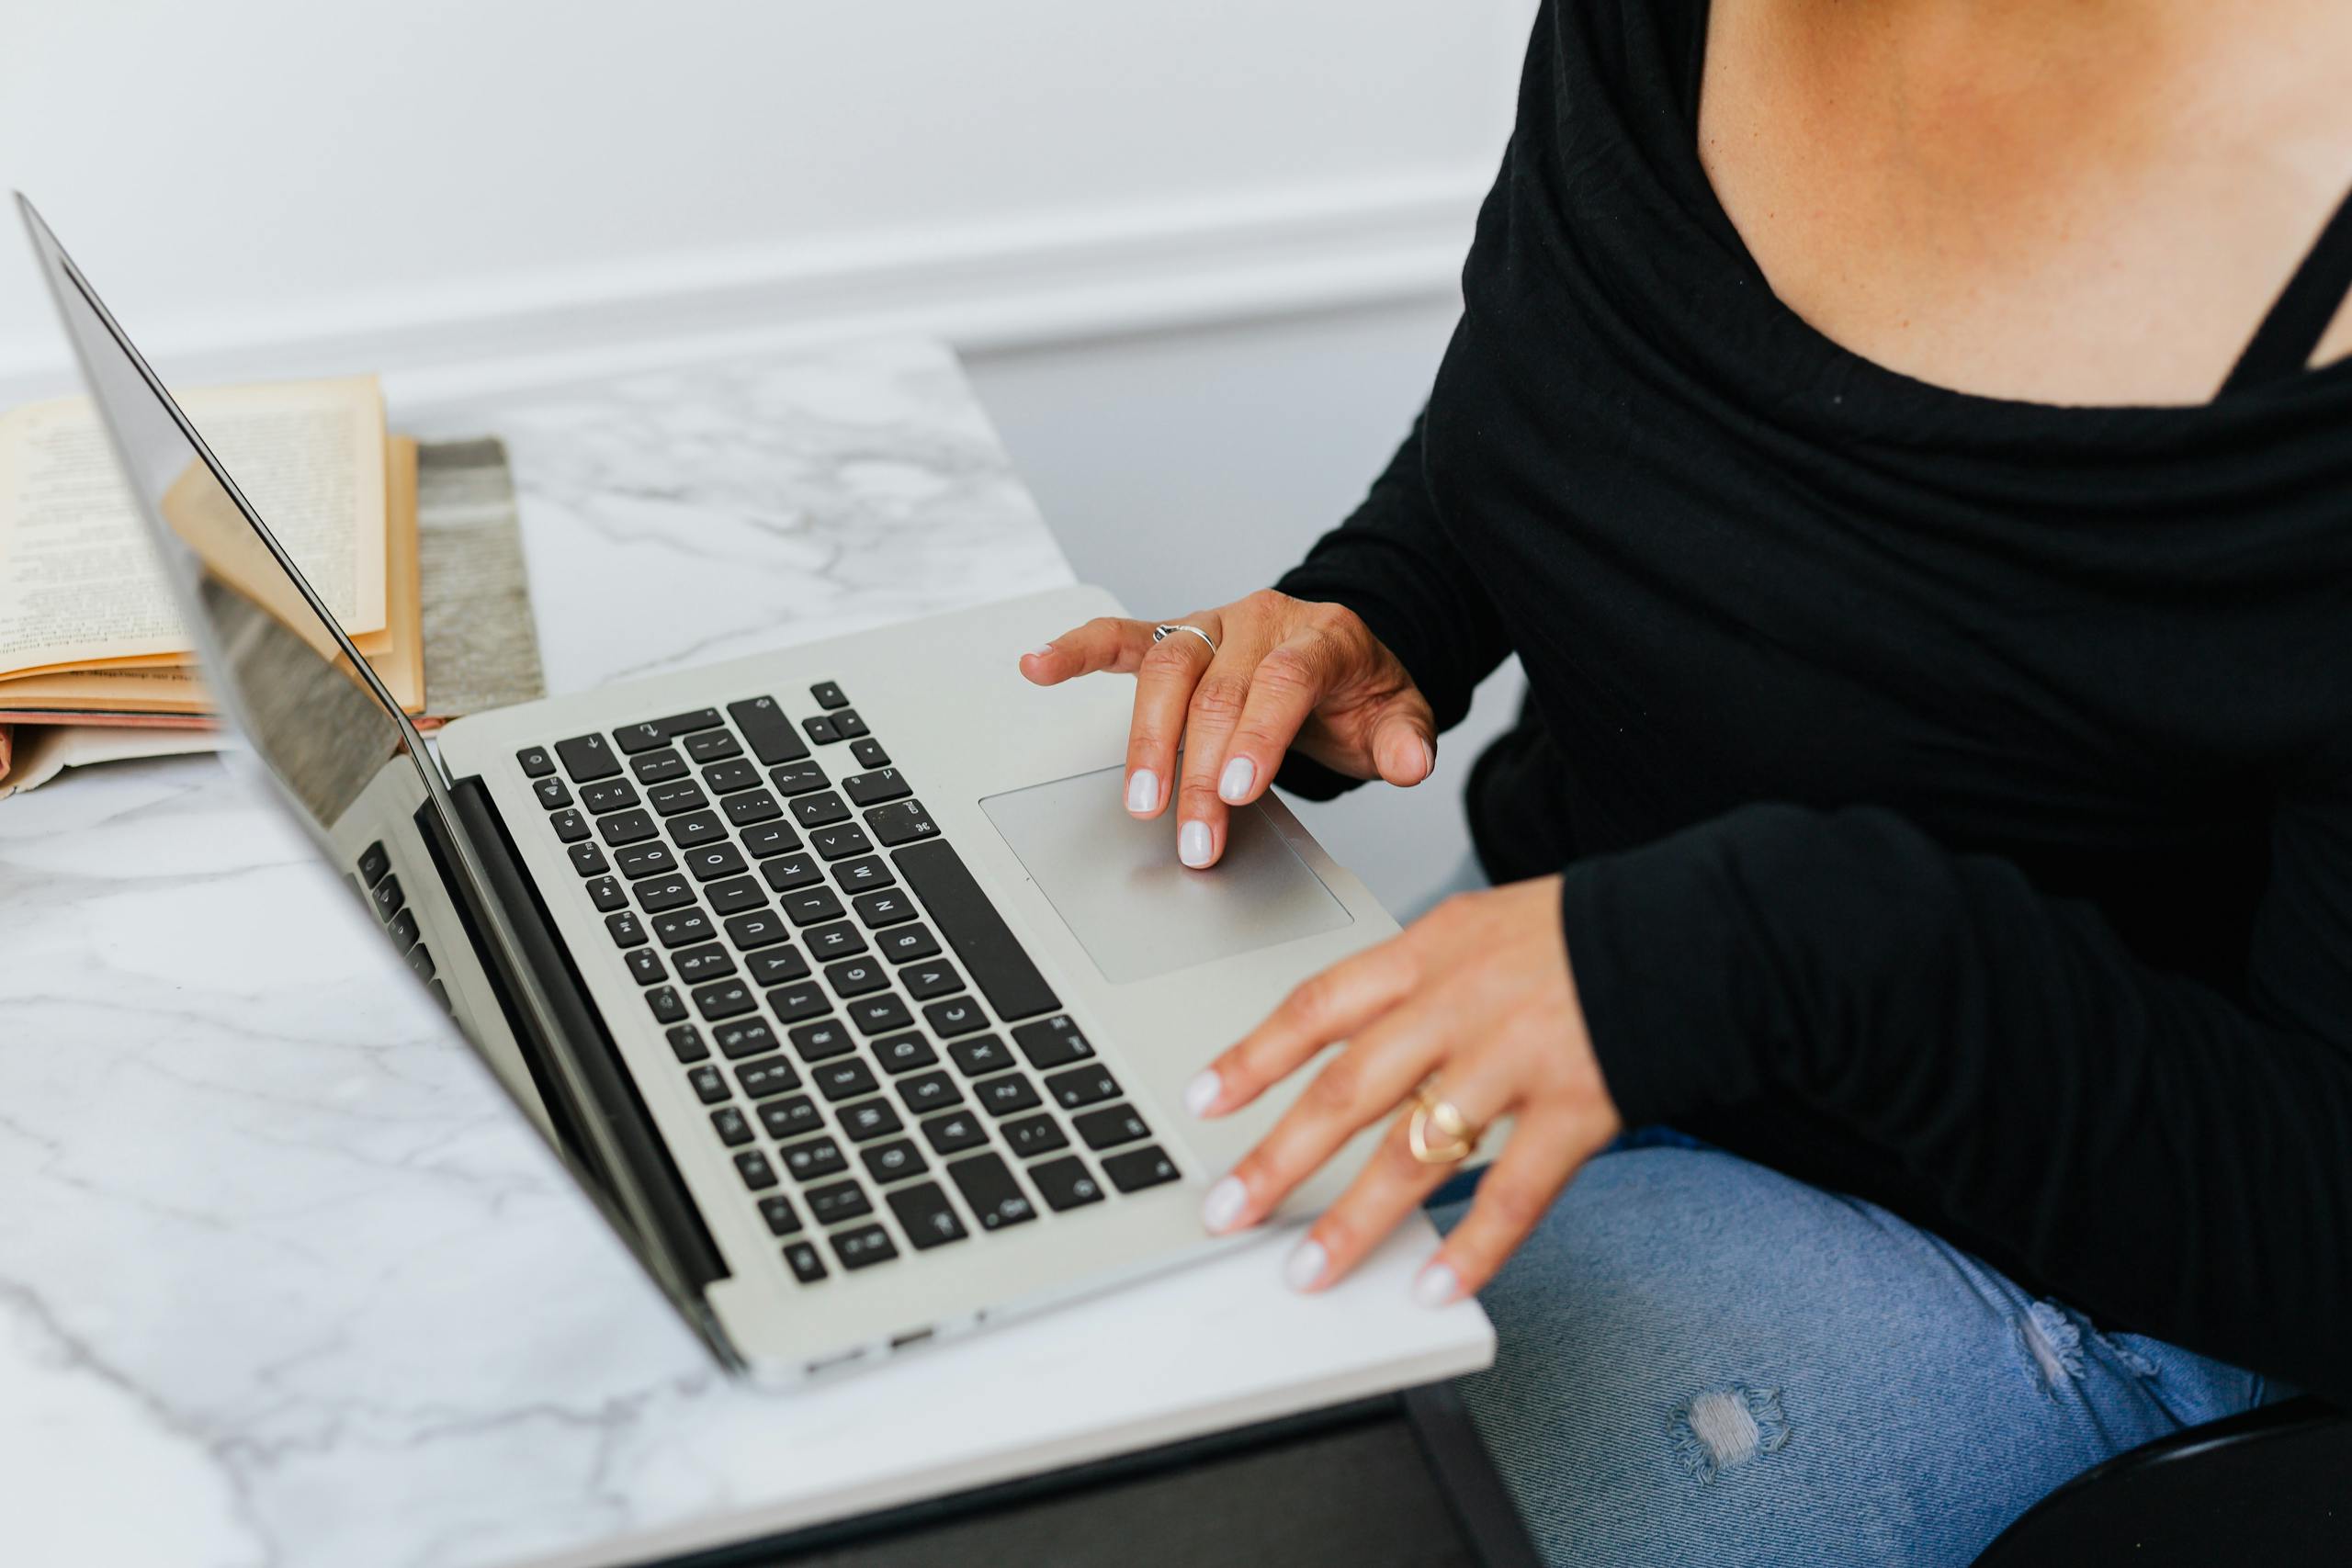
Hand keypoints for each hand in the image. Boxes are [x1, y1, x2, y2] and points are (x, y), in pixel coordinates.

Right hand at [1019, 590, 1434, 867]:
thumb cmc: (1360, 696)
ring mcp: (1213, 626)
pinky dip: (1077, 650)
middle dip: (1201, 771)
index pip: (1282, 680)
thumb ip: (1406, 741)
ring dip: (1147, 741)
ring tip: (1142, 803)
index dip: (1256, 735)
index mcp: (1322, 635)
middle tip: (1194, 837)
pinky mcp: (1175, 638)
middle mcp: (1261, 621)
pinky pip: (1121, 638)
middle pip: (1219, 690)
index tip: (1236, 791)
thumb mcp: (1399, 719)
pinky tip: (1038, 666)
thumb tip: (1410, 763)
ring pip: (1167, 672)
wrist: (1342, 663)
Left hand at [1186, 876, 1620, 1303]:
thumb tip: (1352, 1036)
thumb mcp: (1481, 928)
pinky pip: (1512, 1192)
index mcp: (1430, 953)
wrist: (1695, 931)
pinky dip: (1470, 1246)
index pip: (1319, 1005)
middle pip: (1348, 1089)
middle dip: (1278, 1158)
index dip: (1255, 1055)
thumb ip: (1419, 982)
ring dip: (1353, 1219)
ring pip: (1415, 1151)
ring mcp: (1517, 1058)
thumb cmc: (1580, 935)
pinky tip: (1432, 1285)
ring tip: (1307, 1271)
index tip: (1203, 1100)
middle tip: (1227, 1210)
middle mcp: (1461, 1005)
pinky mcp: (1576, 1107)